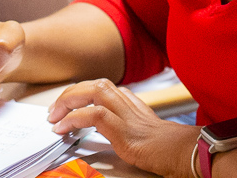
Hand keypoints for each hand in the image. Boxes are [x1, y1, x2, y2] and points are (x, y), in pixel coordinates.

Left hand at [46, 79, 194, 174]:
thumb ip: (122, 120)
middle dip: (70, 94)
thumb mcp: (140, 128)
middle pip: (94, 84)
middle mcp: (126, 101)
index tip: (65, 106)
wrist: (182, 152)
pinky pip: (93, 114)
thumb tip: (99, 123)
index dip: (79, 93)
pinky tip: (65, 127)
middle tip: (54, 110)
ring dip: (69, 101)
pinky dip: (74, 118)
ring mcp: (124, 113)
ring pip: (92, 91)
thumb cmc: (164, 146)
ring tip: (55, 116)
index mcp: (130, 100)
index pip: (100, 86)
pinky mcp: (122, 128)